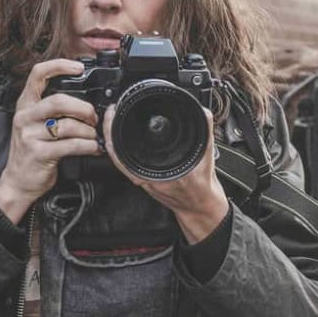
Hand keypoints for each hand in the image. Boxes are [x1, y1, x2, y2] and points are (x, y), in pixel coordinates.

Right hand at [0, 59, 102, 222]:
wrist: (18, 181)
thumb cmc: (33, 150)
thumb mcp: (36, 123)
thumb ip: (52, 109)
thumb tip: (85, 99)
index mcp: (25, 104)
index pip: (38, 74)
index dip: (59, 66)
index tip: (79, 67)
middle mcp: (25, 116)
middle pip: (59, 101)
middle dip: (84, 108)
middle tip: (93, 117)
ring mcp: (29, 135)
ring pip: (68, 125)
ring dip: (88, 131)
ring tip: (93, 136)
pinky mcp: (38, 153)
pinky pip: (71, 145)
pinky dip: (88, 146)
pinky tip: (94, 148)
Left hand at [104, 103, 229, 243]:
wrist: (198, 205)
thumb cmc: (202, 187)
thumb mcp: (207, 156)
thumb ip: (205, 132)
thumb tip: (203, 113)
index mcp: (160, 172)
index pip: (128, 151)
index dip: (116, 130)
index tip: (114, 112)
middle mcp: (147, 177)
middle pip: (117, 152)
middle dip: (110, 129)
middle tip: (110, 112)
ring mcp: (142, 179)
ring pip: (117, 158)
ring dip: (112, 138)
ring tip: (112, 120)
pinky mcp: (142, 180)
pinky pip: (124, 163)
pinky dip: (118, 149)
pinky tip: (119, 139)